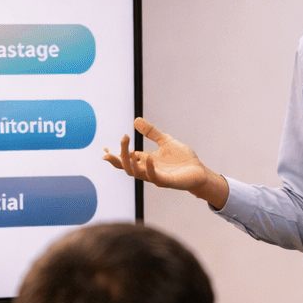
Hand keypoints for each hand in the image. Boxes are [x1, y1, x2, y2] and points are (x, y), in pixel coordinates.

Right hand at [102, 117, 228, 208]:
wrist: (199, 171)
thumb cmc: (182, 159)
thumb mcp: (165, 140)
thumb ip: (151, 132)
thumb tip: (135, 120)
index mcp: (145, 161)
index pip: (125, 160)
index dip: (114, 156)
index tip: (104, 149)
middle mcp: (147, 170)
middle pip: (126, 166)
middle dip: (119, 155)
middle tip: (123, 138)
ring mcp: (156, 177)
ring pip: (136, 174)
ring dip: (130, 163)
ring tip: (129, 149)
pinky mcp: (167, 182)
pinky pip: (154, 177)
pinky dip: (149, 168)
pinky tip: (148, 158)